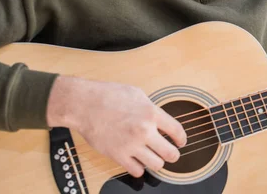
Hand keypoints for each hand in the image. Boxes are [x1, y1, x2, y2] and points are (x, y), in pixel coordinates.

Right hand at [47, 76, 186, 176]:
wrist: (84, 104)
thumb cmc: (109, 95)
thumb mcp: (138, 94)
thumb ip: (152, 109)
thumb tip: (161, 120)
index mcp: (152, 113)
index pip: (177, 131)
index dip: (182, 139)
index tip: (181, 142)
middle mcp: (144, 130)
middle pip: (171, 153)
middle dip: (174, 155)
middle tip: (171, 153)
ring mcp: (131, 145)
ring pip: (156, 165)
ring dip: (157, 162)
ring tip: (153, 156)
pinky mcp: (117, 155)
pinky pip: (137, 171)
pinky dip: (139, 168)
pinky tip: (137, 160)